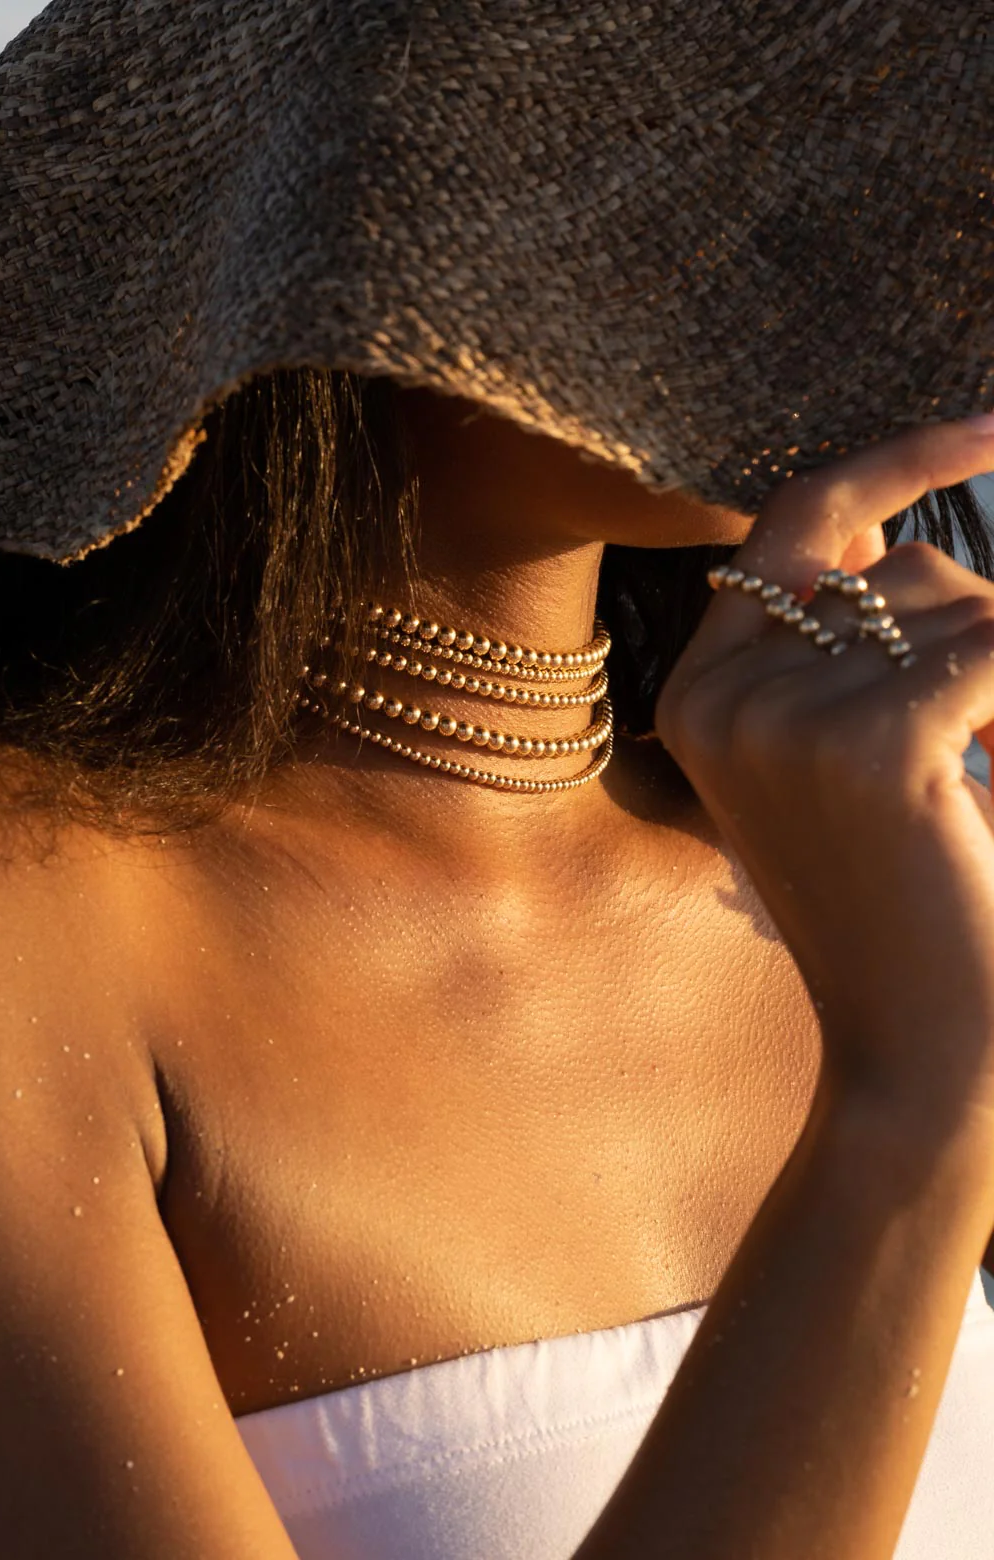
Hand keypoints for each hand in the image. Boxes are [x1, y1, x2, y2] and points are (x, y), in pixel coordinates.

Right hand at [656, 418, 993, 1130]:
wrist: (924, 1052)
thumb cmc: (904, 903)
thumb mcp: (848, 758)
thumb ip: (846, 644)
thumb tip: (880, 523)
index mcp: (698, 695)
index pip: (794, 526)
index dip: (893, 464)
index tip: (992, 423)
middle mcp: (720, 696)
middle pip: (892, 572)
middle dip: (977, 633)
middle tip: (986, 739)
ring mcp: (782, 719)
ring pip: (956, 607)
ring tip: (987, 772)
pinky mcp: (868, 746)